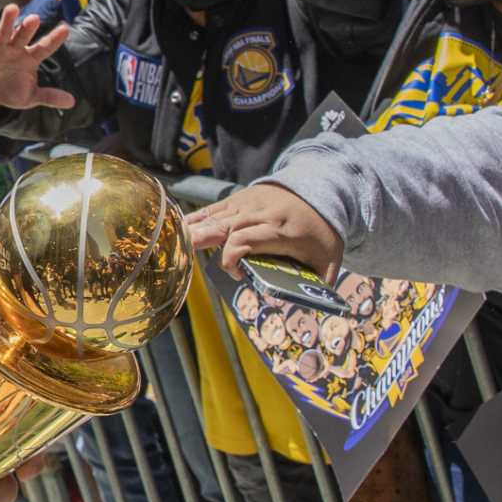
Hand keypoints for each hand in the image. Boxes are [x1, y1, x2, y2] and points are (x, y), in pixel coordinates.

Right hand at [0, 4, 76, 110]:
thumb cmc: (12, 92)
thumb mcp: (30, 97)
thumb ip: (49, 96)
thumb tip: (72, 102)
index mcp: (31, 58)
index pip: (45, 47)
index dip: (55, 39)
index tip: (66, 29)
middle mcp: (17, 48)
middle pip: (24, 34)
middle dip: (29, 27)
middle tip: (35, 19)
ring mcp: (0, 45)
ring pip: (5, 30)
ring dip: (8, 20)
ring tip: (12, 8)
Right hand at [186, 183, 344, 281]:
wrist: (324, 189)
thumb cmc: (323, 232)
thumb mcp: (329, 260)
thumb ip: (318, 285)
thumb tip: (302, 312)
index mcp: (283, 231)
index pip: (248, 239)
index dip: (233, 256)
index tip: (236, 274)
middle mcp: (263, 214)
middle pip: (228, 225)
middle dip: (204, 238)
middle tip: (183, 251)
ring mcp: (250, 204)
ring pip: (218, 215)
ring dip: (195, 229)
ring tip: (172, 241)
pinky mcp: (241, 199)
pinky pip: (216, 208)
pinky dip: (198, 218)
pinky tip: (179, 227)